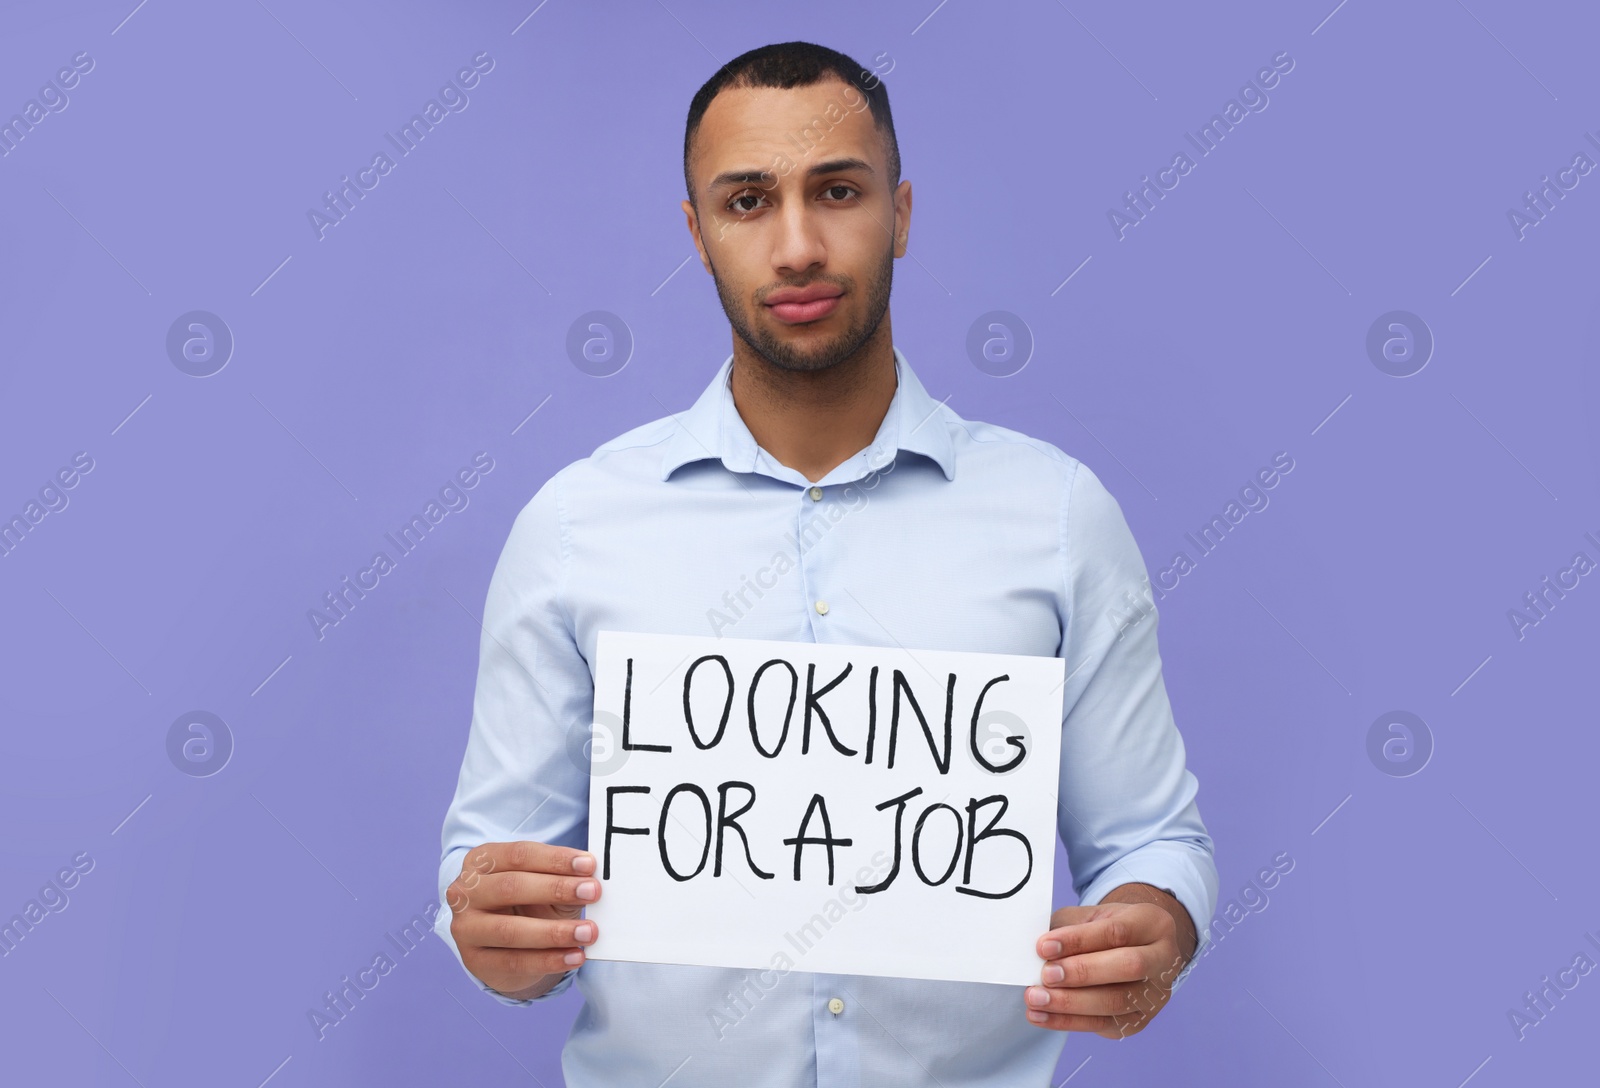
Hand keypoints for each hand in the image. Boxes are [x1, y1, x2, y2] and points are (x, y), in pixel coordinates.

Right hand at [446, 840, 601, 999]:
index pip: (519, 855)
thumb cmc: (526, 903)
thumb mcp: (539, 883)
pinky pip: (515, 962)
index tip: (589, 865)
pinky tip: (576, 956)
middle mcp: (465, 892)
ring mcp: (466, 928)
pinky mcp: (475, 961)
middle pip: (511, 886)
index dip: (555, 859)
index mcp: (481, 861)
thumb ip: (560, 876)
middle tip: (592, 892)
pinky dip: (549, 960)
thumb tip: (592, 876)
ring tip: (589, 932)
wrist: (500, 945)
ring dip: (554, 932)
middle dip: (556, 889)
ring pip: (510, 930)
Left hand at [1025, 897, 1189, 1038]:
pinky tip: (1041, 1015)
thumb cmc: (1106, 929)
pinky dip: (1067, 1021)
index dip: (1078, 940)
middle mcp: (1163, 960)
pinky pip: (1103, 1024)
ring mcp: (1155, 995)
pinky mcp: (1139, 1021)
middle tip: (1046, 975)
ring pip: (1117, 1002)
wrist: (1133, 948)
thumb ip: (1067, 928)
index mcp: (1152, 923)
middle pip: (1128, 967)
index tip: (1044, 946)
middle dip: (1082, 972)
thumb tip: (1038, 951)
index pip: (1116, 932)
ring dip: (1071, 1003)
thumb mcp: (1090, 916)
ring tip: (1036, 998)